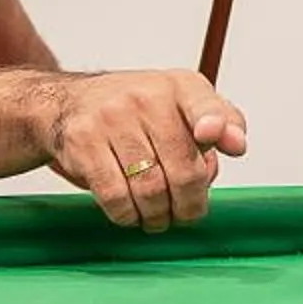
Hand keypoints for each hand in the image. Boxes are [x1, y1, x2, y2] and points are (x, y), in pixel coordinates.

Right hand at [41, 71, 249, 231]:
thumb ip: (221, 123)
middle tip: (186, 214)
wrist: (67, 103)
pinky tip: (132, 213)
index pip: (204, 103)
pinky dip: (128, 215)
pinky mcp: (82, 142)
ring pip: (149, 189)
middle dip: (190, 204)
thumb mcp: (183, 104)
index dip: (215, 123)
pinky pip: (115, 197)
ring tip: (159, 217)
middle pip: (182, 169)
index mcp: (179, 85)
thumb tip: (235, 145)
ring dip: (159, 216)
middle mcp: (146, 96)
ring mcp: (110, 118)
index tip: (210, 137)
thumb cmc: (136, 112)